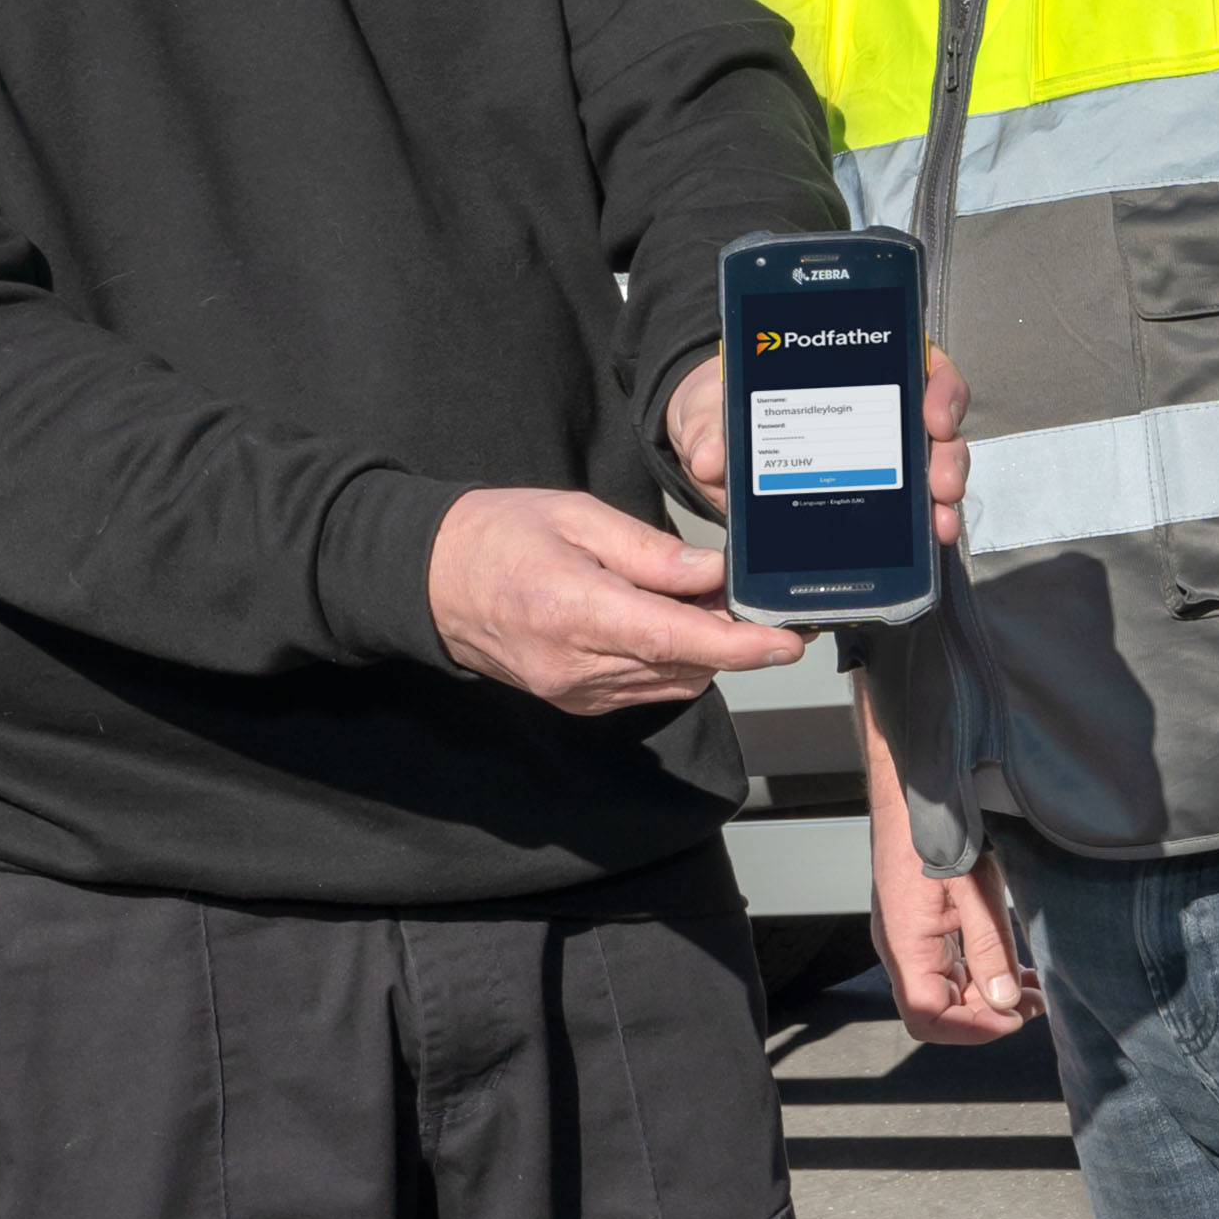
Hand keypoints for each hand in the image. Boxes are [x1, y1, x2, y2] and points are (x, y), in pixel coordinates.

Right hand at [427, 487, 802, 712]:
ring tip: (689, 593)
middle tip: (733, 586)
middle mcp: (577, 667)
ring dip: (699, 647)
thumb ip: (649, 551)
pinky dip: (669, 658)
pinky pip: (645, 687)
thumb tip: (712, 573)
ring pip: (671, 681)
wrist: (433, 580)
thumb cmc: (498, 536)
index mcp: (575, 611)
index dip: (741, 645)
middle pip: (684, 664)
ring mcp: (574, 692)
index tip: (785, 644)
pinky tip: (661, 618)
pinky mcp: (575, 701)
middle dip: (726, 633)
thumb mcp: (577, 517)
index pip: (677, 639)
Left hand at [668, 347, 973, 547]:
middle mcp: (877, 406)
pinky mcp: (872, 494)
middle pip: (935, 421)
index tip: (932, 414)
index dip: (936, 386)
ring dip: (943, 496)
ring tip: (938, 523)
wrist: (714, 444)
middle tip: (940, 482)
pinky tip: (926, 541)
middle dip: (947, 454)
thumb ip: (711, 425)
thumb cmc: (726, 409)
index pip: (917, 360)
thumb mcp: (713, 408)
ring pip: (933, 465)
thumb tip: (711, 455)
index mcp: (851, 367)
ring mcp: (880, 452)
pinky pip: (911, 507)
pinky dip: (923, 524)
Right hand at [871, 815, 1038, 1044]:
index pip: (927, 1016)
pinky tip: (1014, 969)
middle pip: (940, 1008)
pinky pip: (951, 965)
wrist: (912, 786)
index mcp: (904, 944)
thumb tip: (1004, 1002)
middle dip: (989, 1015)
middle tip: (1035, 1005)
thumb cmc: (933, 826)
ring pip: (949, 988)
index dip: (970, 1029)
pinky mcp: (924, 925)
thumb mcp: (973, 887)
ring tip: (1033, 990)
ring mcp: (911, 938)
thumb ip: (988, 947)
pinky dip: (983, 973)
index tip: (1013, 1020)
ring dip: (990, 996)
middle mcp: (902, 948)